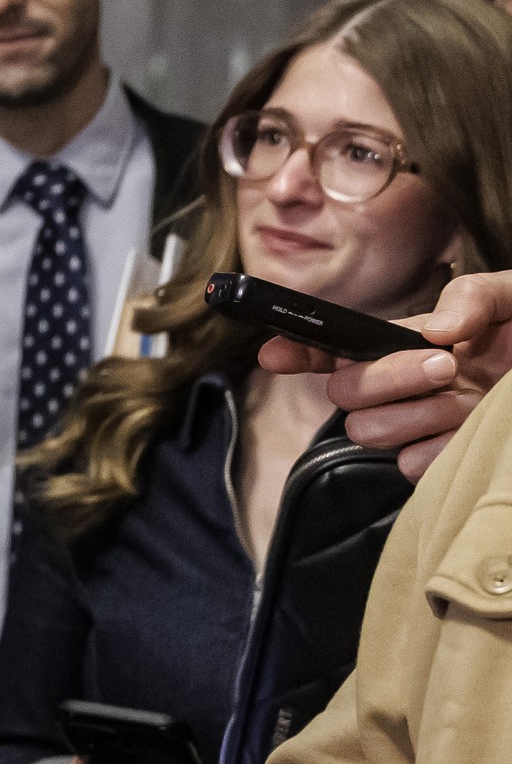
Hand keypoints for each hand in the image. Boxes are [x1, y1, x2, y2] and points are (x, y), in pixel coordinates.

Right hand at [256, 269, 511, 477]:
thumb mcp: (508, 297)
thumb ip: (471, 297)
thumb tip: (435, 331)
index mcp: (402, 344)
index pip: (331, 349)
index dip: (296, 351)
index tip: (275, 355)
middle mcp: (399, 388)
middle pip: (344, 396)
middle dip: (388, 379)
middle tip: (445, 365)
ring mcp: (416, 427)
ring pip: (369, 433)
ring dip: (419, 414)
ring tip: (468, 400)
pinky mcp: (438, 462)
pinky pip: (411, 466)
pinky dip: (443, 448)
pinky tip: (473, 431)